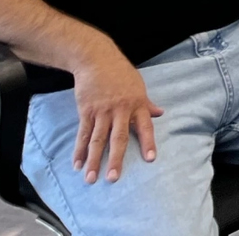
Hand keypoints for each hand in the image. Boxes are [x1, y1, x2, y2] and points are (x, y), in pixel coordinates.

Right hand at [70, 43, 161, 184]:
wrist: (97, 59)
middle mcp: (121, 110)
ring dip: (93, 160)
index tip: (150, 159)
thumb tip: (161, 113)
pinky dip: (79, 150)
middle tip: (113, 178)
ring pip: (97, 140)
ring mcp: (102, 111)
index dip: (148, 142)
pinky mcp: (86, 111)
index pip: (145, 126)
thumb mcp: (138, 86)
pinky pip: (83, 134)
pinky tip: (77, 164)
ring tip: (91, 178)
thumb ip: (147, 104)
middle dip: (115, 159)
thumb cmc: (120, 73)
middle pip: (118, 138)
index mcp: (137, 104)